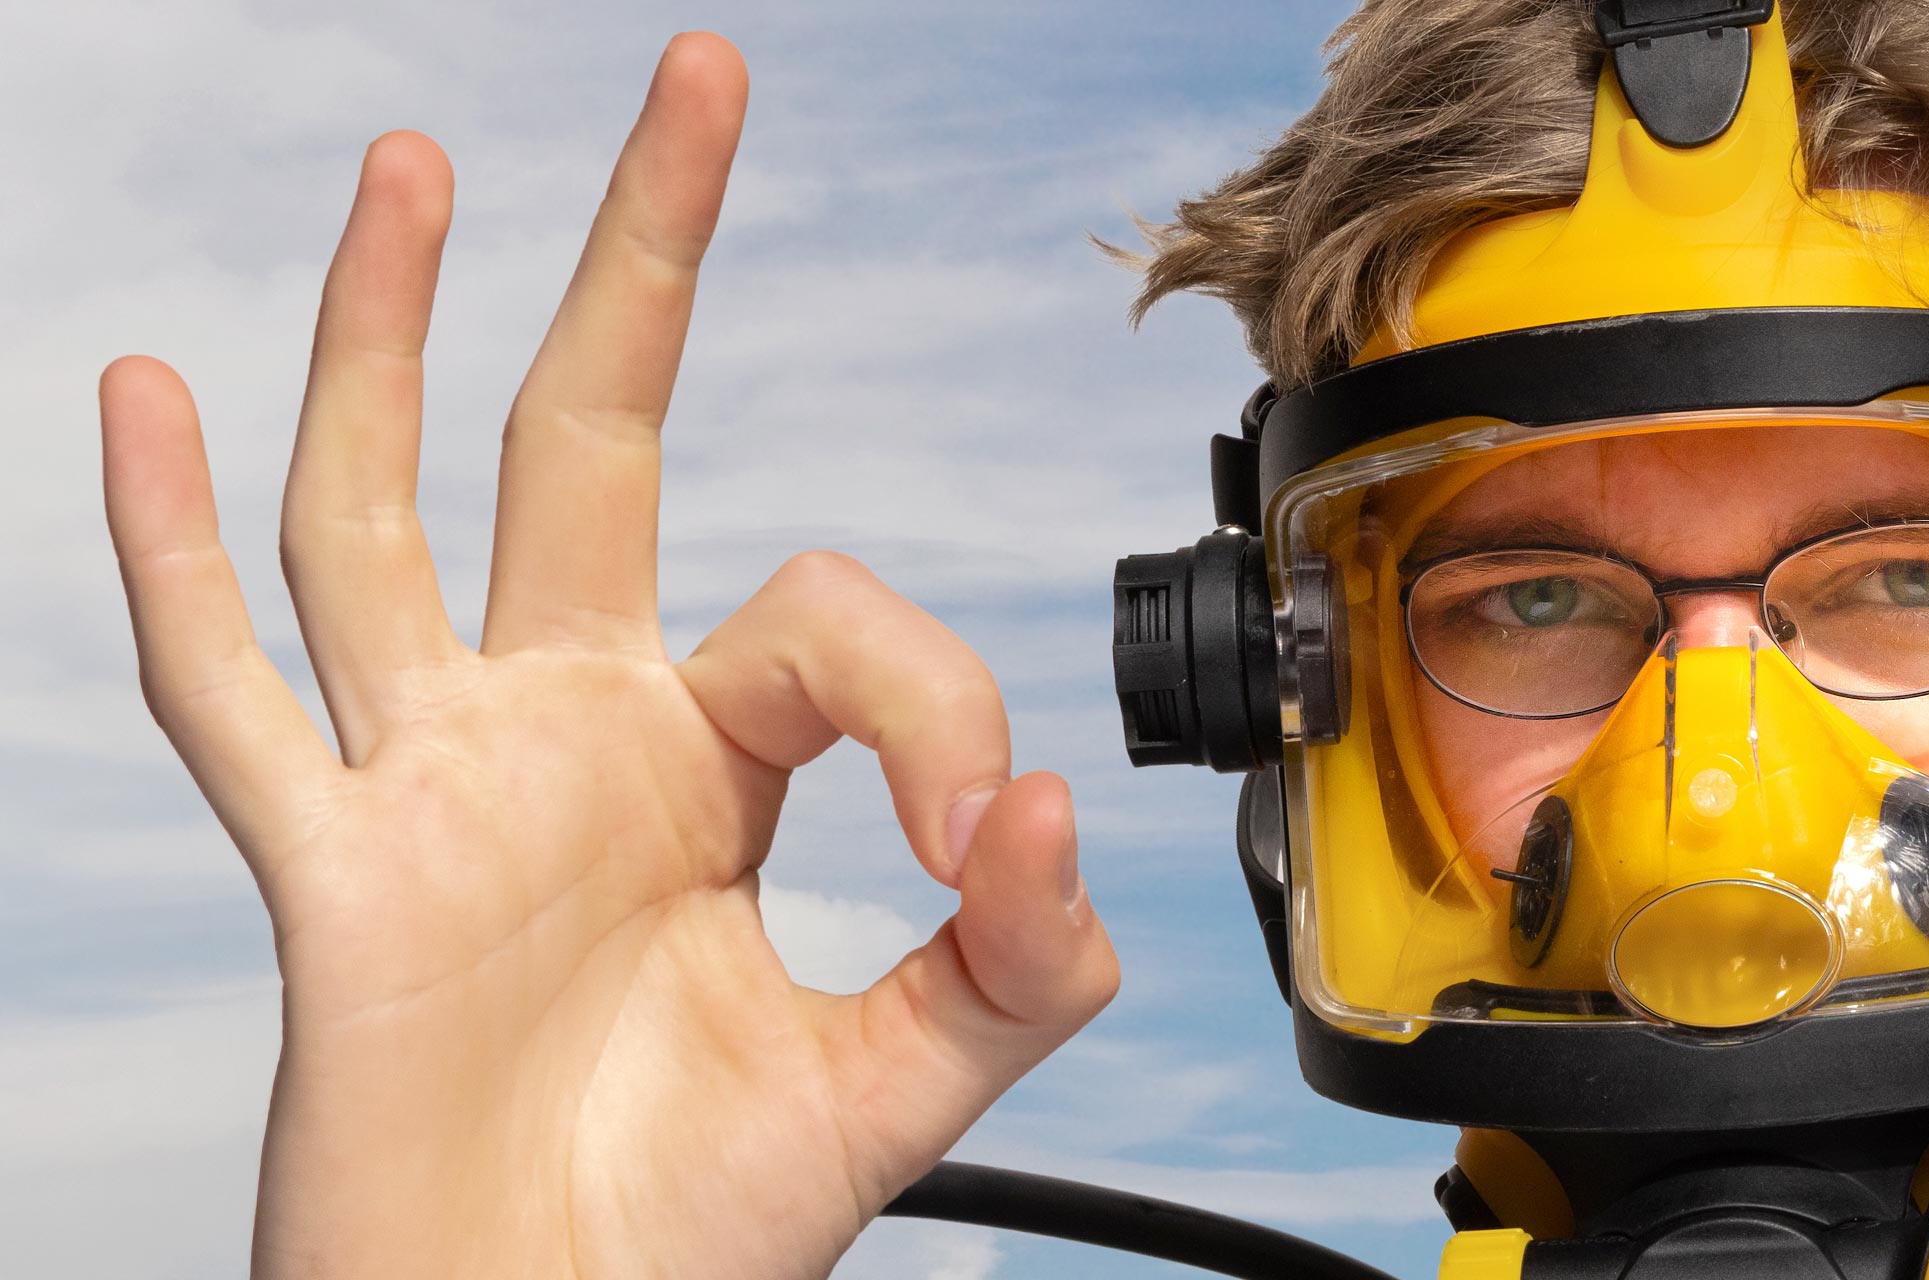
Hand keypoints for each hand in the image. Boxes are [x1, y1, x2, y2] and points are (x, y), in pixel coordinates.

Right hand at [96, 35, 1118, 1279]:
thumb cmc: (692, 1226)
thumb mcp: (909, 1081)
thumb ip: (1017, 954)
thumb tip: (1042, 797)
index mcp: (710, 766)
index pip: (828, 614)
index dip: (929, 697)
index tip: (972, 841)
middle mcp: (566, 734)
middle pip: (594, 439)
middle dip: (645, 260)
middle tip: (701, 76)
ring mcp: (431, 782)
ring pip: (388, 512)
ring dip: (394, 337)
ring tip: (421, 167)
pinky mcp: (329, 868)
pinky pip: (228, 686)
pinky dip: (168, 544)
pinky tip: (142, 393)